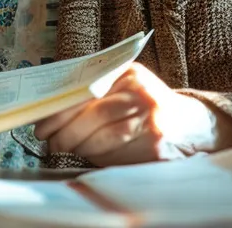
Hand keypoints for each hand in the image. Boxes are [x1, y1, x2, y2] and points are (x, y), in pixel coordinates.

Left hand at [33, 62, 221, 166]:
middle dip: (64, 133)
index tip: (41, 125)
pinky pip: (116, 155)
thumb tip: (52, 114)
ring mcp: (151, 121)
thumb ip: (94, 92)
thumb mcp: (125, 87)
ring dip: (78, 147)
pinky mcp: (154, 147)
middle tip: (49, 142)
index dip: (59, 112)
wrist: (191, 127)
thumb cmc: (147, 107)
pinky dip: (97, 157)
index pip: (86, 91)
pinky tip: (88, 154)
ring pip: (102, 138)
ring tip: (65, 148)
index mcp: (129, 74)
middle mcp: (143, 94)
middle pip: (93, 116)